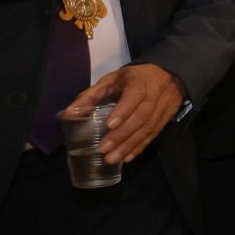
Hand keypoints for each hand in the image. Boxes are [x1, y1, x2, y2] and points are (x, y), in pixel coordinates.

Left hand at [66, 63, 182, 162]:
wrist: (166, 75)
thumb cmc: (132, 79)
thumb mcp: (111, 80)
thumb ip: (91, 95)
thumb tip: (68, 113)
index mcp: (139, 81)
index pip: (134, 95)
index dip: (124, 110)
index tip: (109, 125)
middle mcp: (154, 94)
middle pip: (141, 116)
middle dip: (122, 134)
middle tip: (104, 149)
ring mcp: (163, 108)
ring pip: (148, 128)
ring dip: (130, 145)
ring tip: (113, 158)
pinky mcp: (166, 119)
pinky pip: (154, 135)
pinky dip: (140, 147)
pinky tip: (128, 157)